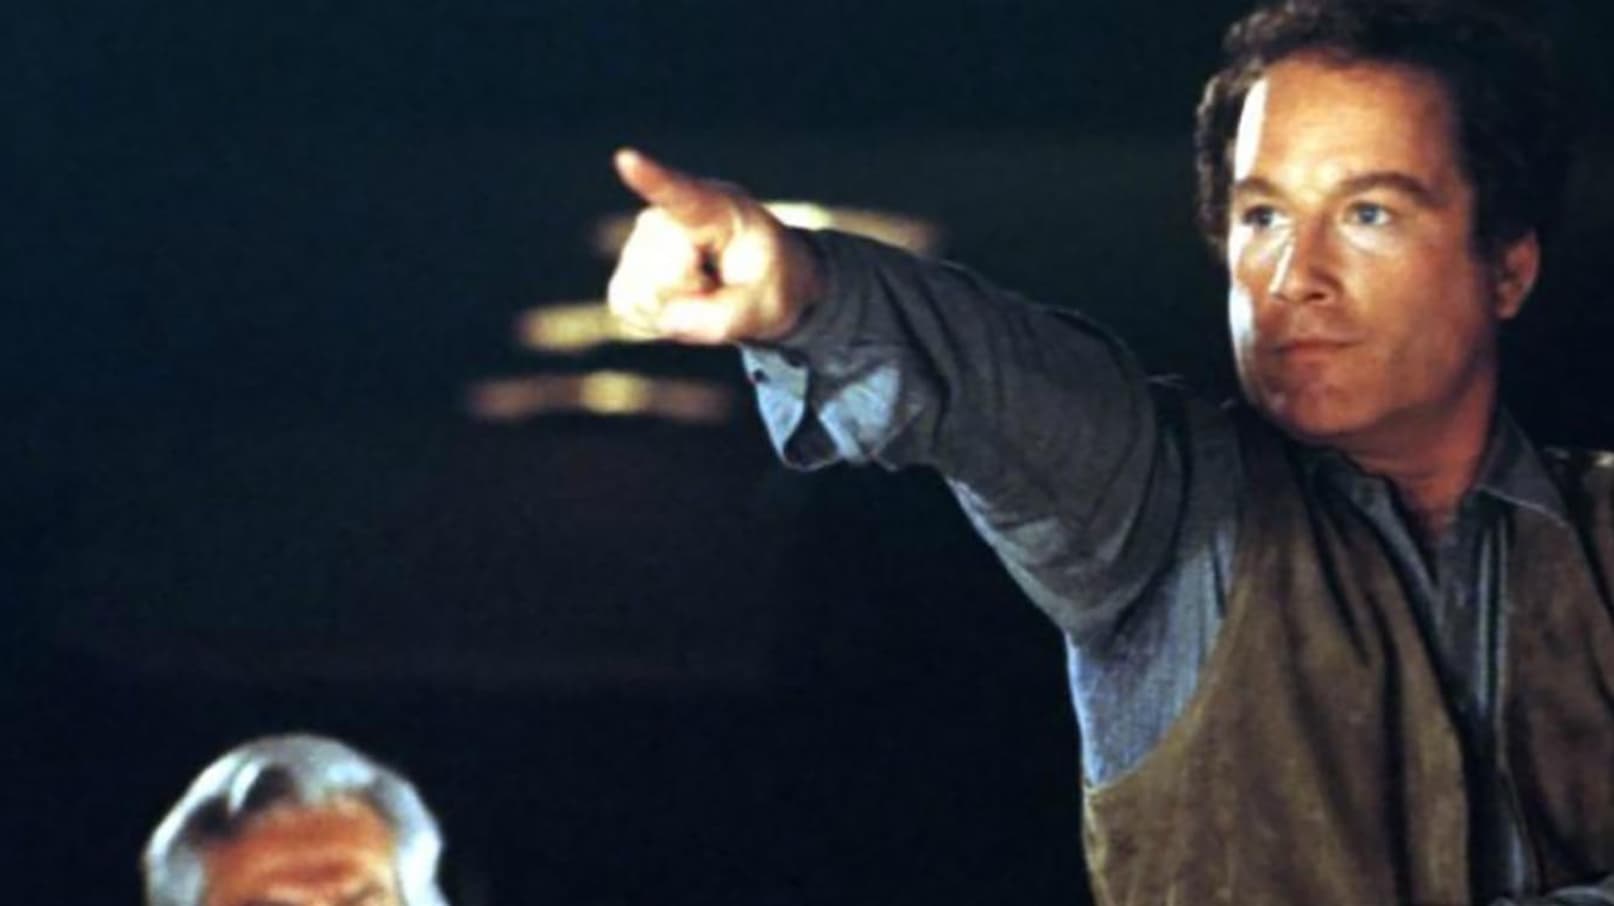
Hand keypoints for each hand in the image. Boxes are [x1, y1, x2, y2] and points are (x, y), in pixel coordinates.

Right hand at [606, 148, 821, 343]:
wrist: (758, 285)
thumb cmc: (769, 282)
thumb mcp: (769, 307)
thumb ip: (727, 318)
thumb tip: (670, 322)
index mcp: (715, 208)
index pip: (678, 192)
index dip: (650, 177)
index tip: (626, 158)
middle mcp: (665, 216)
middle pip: (665, 277)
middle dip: (693, 298)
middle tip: (721, 287)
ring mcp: (639, 242)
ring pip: (644, 298)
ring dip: (677, 310)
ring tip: (704, 291)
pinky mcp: (624, 272)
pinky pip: (630, 310)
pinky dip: (657, 319)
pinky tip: (682, 302)